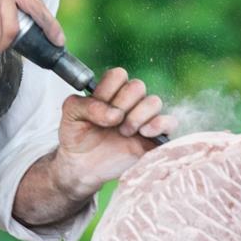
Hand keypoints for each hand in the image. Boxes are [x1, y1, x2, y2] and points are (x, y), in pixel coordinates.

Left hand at [52, 67, 176, 198]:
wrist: (82, 165)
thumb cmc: (77, 137)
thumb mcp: (70, 115)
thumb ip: (85, 105)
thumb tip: (113, 113)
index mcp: (110, 91)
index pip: (118, 75)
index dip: (108, 90)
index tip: (98, 108)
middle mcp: (129, 102)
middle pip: (137, 86)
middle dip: (122, 104)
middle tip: (112, 123)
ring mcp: (143, 118)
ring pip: (154, 101)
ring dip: (138, 116)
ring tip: (124, 132)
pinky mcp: (154, 136)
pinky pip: (170, 122)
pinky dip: (159, 125)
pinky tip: (143, 133)